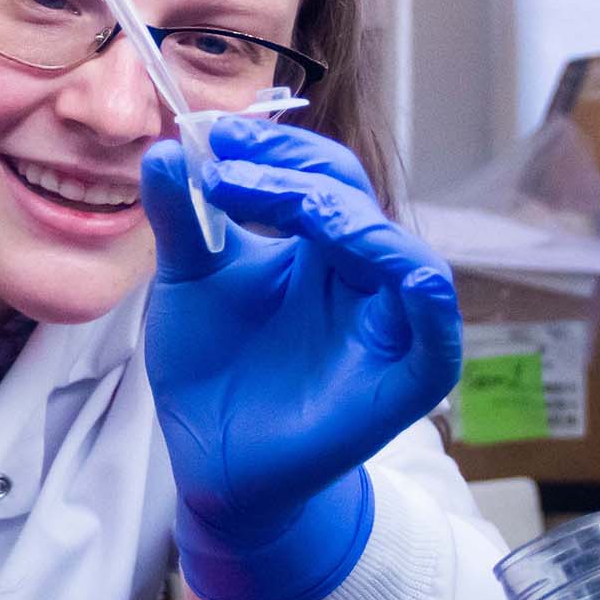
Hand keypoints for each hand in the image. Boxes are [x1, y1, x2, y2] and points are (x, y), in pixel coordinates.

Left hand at [141, 117, 461, 599]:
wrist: (211, 462)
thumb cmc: (211, 370)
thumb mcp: (188, 282)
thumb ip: (180, 218)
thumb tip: (163, 150)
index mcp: (319, 245)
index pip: (317, 175)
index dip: (271, 150)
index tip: (209, 137)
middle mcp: (361, 275)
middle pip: (353, 200)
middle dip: (291, 174)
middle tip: (221, 168)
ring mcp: (390, 325)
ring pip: (397, 252)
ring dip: (345, 218)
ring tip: (284, 204)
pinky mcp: (408, 377)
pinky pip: (436, 322)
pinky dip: (417, 283)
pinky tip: (370, 256)